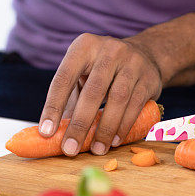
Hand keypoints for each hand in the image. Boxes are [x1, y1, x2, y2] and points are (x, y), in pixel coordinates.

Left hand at [38, 33, 162, 156]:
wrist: (144, 54)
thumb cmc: (102, 70)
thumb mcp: (82, 74)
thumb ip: (69, 100)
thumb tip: (51, 136)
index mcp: (84, 46)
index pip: (64, 77)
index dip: (53, 106)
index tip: (46, 133)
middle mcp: (109, 49)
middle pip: (93, 90)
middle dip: (80, 123)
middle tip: (70, 149)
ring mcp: (132, 61)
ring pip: (117, 98)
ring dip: (105, 128)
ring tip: (96, 149)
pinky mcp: (148, 76)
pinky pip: (135, 104)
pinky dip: (124, 126)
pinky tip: (114, 141)